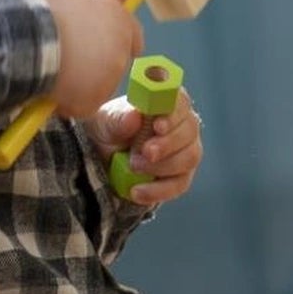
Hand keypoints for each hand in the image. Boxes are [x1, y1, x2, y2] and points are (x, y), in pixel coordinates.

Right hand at [35, 0, 145, 117]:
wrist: (29, 39)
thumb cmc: (46, 12)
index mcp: (120, 21)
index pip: (133, 37)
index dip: (115, 42)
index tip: (97, 46)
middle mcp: (121, 50)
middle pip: (113, 62)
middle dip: (94, 62)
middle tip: (67, 55)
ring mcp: (110, 77)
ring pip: (97, 84)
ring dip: (81, 82)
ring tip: (56, 68)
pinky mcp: (94, 99)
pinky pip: (82, 104)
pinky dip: (69, 100)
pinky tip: (52, 86)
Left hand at [95, 87, 201, 205]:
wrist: (103, 159)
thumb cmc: (110, 131)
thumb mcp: (106, 122)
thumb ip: (119, 118)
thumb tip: (134, 116)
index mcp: (167, 103)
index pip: (180, 101)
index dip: (172, 114)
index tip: (157, 126)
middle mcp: (183, 125)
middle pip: (190, 130)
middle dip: (168, 144)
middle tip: (145, 152)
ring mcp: (186, 151)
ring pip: (189, 157)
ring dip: (162, 166)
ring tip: (133, 168)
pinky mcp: (181, 176)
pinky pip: (179, 185)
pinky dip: (158, 190)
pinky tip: (136, 191)